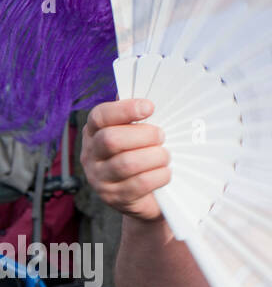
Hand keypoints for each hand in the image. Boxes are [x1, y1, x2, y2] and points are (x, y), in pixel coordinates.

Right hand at [81, 100, 169, 222]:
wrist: (145, 196)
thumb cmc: (142, 155)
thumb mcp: (136, 133)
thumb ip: (136, 115)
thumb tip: (148, 88)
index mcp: (94, 132)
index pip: (100, 116)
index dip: (125, 109)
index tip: (149, 107)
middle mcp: (91, 154)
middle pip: (112, 139)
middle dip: (144, 135)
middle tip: (161, 136)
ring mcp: (100, 178)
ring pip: (126, 163)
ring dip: (154, 157)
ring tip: (165, 156)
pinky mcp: (115, 198)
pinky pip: (139, 184)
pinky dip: (159, 175)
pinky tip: (165, 172)